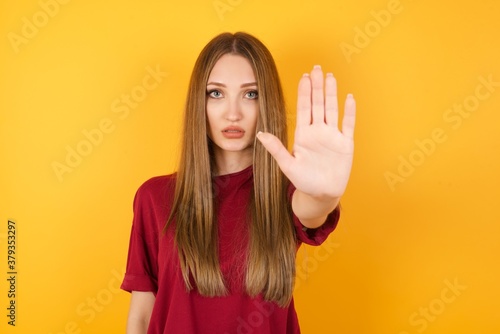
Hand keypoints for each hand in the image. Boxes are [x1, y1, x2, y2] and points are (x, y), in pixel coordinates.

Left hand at [257, 65, 355, 199]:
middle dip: (317, 86)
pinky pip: (348, 124)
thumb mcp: (287, 165)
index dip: (304, 93)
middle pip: (318, 104)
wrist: (321, 194)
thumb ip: (276, 149)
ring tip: (330, 76)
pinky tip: (349, 97)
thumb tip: (259, 135)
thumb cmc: (303, 181)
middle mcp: (318, 132)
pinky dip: (349, 111)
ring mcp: (332, 136)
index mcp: (303, 135)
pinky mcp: (345, 144)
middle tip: (317, 68)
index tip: (304, 77)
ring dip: (331, 93)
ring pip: (332, 109)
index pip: (304, 108)